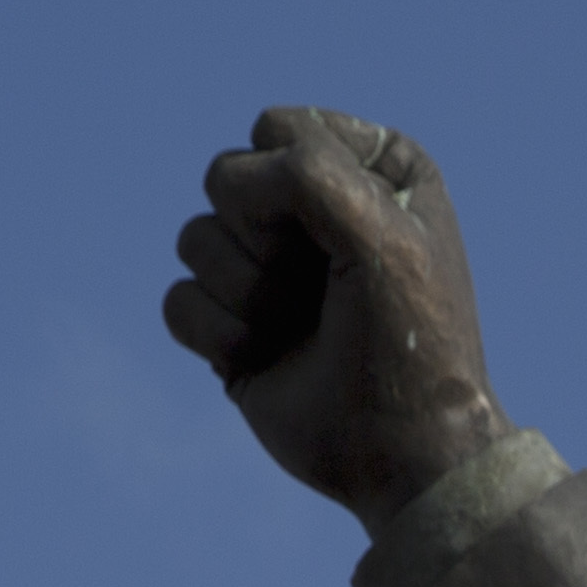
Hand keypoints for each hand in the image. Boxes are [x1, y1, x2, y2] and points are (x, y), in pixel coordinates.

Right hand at [165, 107, 510, 527]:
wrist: (406, 456)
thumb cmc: (408, 342)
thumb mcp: (379, 229)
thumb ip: (303, 167)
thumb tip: (224, 186)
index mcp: (369, 171)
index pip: (279, 130)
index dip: (300, 184)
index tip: (351, 240)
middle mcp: (313, 213)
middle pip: (225, 178)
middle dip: (266, 241)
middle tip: (326, 292)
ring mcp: (267, 270)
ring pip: (194, 238)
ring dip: (247, 293)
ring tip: (300, 330)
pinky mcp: (231, 326)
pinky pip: (177, 301)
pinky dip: (219, 336)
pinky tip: (266, 360)